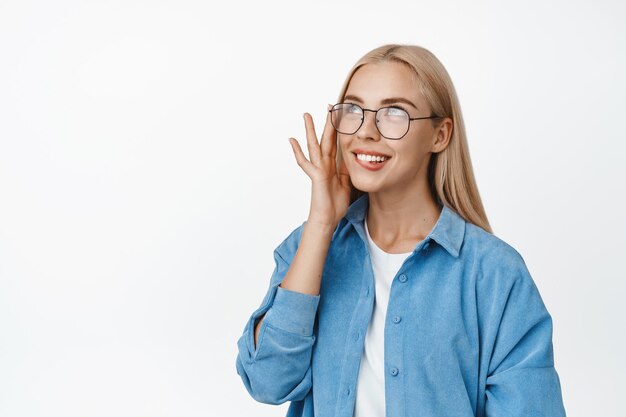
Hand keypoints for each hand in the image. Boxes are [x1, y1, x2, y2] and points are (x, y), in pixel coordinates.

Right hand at [288, 105, 350, 228]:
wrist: (327, 219)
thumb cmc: (334, 205)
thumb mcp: (346, 185)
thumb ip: (346, 172)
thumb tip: (350, 160)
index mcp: (332, 166)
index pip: (336, 143)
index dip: (339, 130)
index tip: (341, 115)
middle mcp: (324, 165)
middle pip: (326, 139)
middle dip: (328, 122)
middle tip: (329, 106)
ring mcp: (318, 169)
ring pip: (314, 145)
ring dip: (310, 130)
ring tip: (306, 114)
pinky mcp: (315, 176)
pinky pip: (305, 162)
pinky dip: (298, 151)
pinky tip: (292, 140)